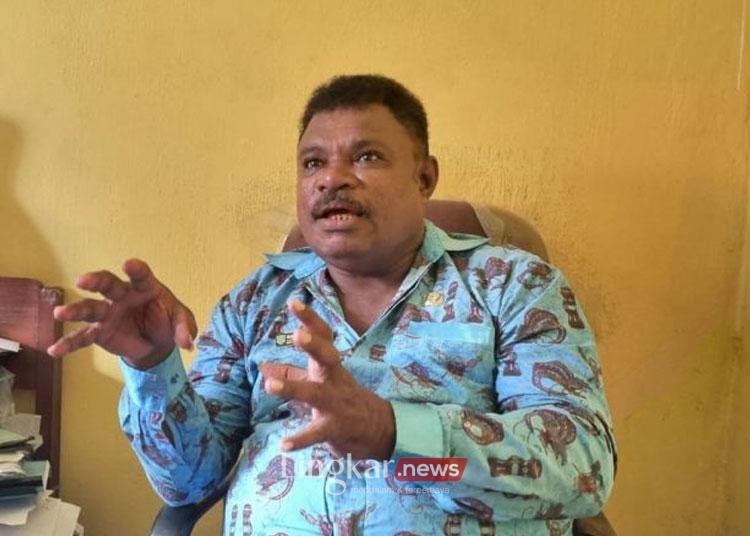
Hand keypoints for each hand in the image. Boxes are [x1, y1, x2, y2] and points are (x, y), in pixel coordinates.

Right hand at [47, 258, 196, 368]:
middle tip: (82, 280)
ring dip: (75, 311)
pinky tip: (54, 350)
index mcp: (145, 287)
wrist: (155, 342)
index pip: (141, 275)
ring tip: (60, 314)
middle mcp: (122, 296)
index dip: (136, 269)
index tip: (130, 264)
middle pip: (107, 284)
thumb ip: (184, 329)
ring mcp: (108, 313)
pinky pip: (83, 337)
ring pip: (90, 308)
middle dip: (95, 281)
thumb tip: (188, 343)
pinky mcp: (99, 331)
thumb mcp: (181, 321)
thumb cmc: (166, 321)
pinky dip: (69, 343)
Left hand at [264, 300, 395, 459]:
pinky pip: (316, 434)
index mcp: (330, 366)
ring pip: (314, 394)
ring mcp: (335, 404)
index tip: (294, 303)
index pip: (323, 337)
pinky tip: (284, 445)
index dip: (310, 320)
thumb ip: (292, 373)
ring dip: (292, 389)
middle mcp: (334, 380)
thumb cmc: (344, 399)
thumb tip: (263, 364)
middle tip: (299, 335)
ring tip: (269, 384)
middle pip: (327, 359)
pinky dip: (300, 439)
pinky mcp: (334, 428)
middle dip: (314, 346)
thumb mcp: (320, 382)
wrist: (380, 429)